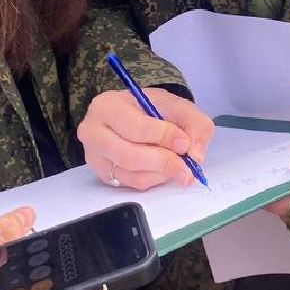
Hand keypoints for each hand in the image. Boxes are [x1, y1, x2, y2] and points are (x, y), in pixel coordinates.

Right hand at [79, 87, 213, 189]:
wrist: (132, 115)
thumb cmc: (151, 108)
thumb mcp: (176, 105)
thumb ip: (194, 123)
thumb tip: (196, 155)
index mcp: (107, 106)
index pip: (136, 127)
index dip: (163, 137)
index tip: (185, 143)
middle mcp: (93, 132)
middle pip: (130, 156)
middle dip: (164, 162)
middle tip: (188, 168)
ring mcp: (94, 157)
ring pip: (131, 174)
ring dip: (161, 174)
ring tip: (178, 167)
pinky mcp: (102, 174)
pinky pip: (130, 184)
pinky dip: (153, 180)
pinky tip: (163, 170)